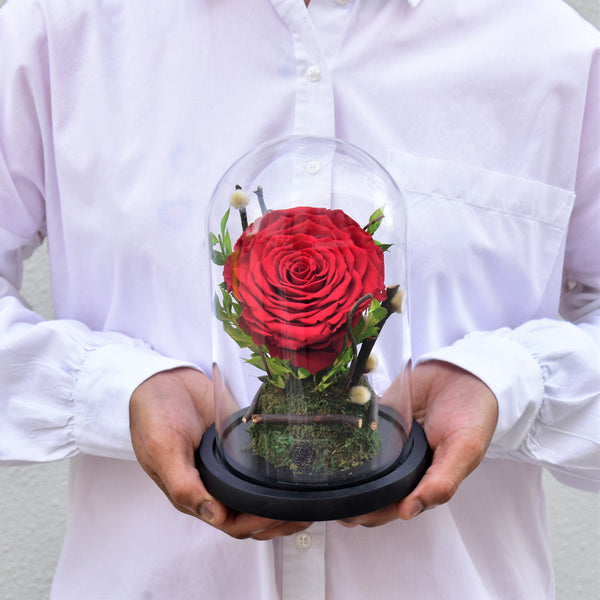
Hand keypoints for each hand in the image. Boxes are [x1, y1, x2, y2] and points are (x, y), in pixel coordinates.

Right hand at [130, 367, 310, 539]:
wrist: (162, 379)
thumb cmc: (153, 416)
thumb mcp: (163, 450)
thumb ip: (183, 483)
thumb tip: (211, 514)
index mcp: (193, 492)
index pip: (230, 522)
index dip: (255, 523)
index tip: (278, 513)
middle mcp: (213, 483)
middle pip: (249, 513)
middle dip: (276, 519)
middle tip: (303, 513)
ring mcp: (228, 464)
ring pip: (257, 493)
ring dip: (280, 501)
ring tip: (306, 500)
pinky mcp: (238, 442)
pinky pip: (259, 463)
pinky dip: (277, 472)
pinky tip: (296, 470)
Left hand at [339, 360, 497, 526]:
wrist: (464, 371)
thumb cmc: (472, 415)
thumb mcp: (464, 452)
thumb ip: (440, 483)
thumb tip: (408, 513)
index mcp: (424, 480)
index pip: (393, 505)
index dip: (372, 513)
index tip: (351, 515)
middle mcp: (404, 464)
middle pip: (371, 487)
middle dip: (352, 497)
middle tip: (333, 500)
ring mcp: (389, 441)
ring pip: (361, 462)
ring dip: (344, 470)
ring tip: (327, 477)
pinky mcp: (379, 416)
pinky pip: (359, 429)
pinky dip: (346, 434)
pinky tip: (332, 441)